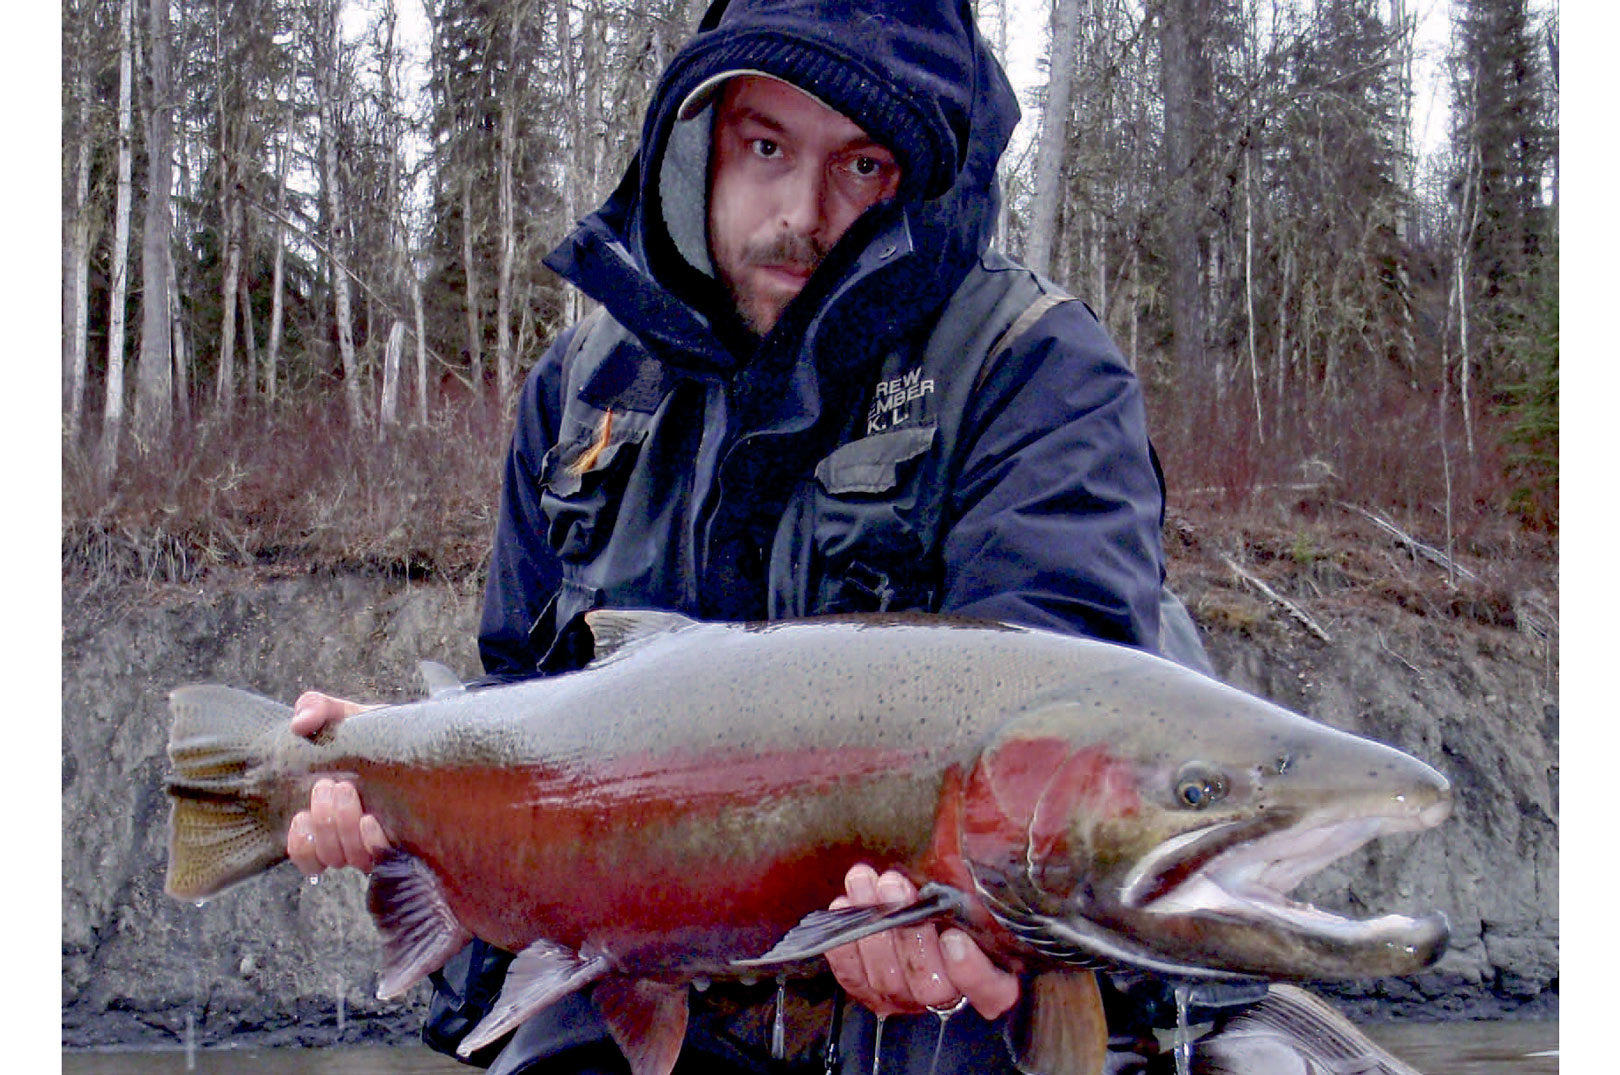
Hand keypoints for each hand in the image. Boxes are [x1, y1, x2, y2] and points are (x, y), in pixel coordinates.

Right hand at [285, 692, 389, 876]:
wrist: (421, 734)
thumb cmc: (377, 730)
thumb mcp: (346, 714)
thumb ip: (317, 708)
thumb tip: (299, 722)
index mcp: (331, 814)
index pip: (306, 854)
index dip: (300, 843)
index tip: (302, 815)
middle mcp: (355, 834)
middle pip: (328, 855)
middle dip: (324, 822)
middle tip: (334, 786)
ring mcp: (380, 838)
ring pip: (350, 859)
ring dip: (344, 829)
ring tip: (349, 791)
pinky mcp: (407, 839)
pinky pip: (381, 858)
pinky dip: (371, 842)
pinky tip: (373, 820)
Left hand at [823, 864, 1019, 1020]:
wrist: (917, 915)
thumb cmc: (958, 900)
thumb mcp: (978, 894)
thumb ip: (980, 889)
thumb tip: (992, 849)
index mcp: (993, 980)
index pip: (992, 992)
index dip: (972, 972)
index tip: (955, 938)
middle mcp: (950, 998)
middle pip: (930, 986)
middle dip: (908, 935)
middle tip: (895, 885)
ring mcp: (908, 1000)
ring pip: (888, 980)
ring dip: (873, 928)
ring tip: (865, 881)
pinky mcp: (872, 993)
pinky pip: (855, 977)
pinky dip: (846, 944)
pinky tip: (844, 907)